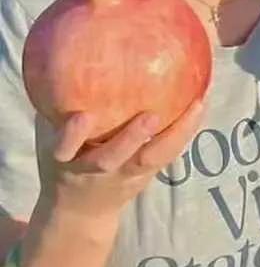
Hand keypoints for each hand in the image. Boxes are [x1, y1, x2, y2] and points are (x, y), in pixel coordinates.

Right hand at [37, 98, 205, 222]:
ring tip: (198, 104)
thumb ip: (55, 109)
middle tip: (149, 116)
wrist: (79, 211)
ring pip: (151, 159)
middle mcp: (95, 170)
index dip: (72, 135)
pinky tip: (202, 103)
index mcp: (65, 160)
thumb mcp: (50, 139)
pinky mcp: (147, 175)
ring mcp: (124, 176)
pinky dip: (186, 131)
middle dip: (130, 139)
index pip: (63, 148)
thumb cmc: (66, 159)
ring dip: (176, 133)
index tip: (81, 117)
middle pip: (111, 159)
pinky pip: (168, 154)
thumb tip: (61, 55)